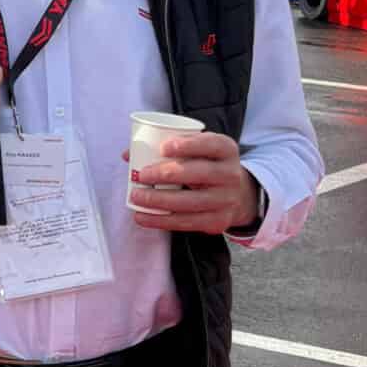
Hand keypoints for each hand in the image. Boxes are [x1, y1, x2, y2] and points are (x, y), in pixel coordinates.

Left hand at [125, 130, 259, 233]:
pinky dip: (160, 220)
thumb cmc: (207, 167)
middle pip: (199, 173)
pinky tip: (142, 216)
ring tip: (136, 196)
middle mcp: (231, 174)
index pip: (210, 144)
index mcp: (226, 150)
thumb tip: (128, 154)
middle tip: (142, 175)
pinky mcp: (217, 221)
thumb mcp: (200, 151)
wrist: (238, 195)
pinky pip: (186, 222)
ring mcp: (226, 200)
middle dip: (167, 174)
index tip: (164, 147)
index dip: (188, 145)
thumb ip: (170, 148)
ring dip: (158, 200)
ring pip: (189, 201)